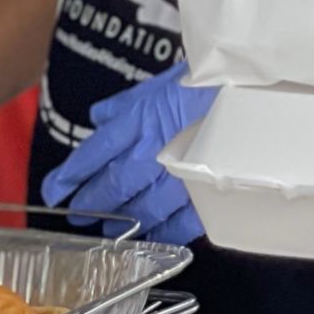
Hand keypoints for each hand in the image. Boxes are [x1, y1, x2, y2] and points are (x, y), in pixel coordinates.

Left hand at [39, 64, 216, 243]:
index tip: (54, 191)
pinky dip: (165, 232)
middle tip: (78, 213)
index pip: (93, 154)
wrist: (259, 86)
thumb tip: (100, 115)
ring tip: (112, 229)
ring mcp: (180, 174)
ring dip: (124, 221)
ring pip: (142, 209)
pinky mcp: (207, 190)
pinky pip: (180, 222)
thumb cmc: (213, 78)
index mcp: (140, 119)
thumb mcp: (163, 79)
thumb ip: (128, 102)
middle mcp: (154, 150)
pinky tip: (155, 235)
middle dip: (91, 202)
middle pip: (112, 186)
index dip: (70, 176)